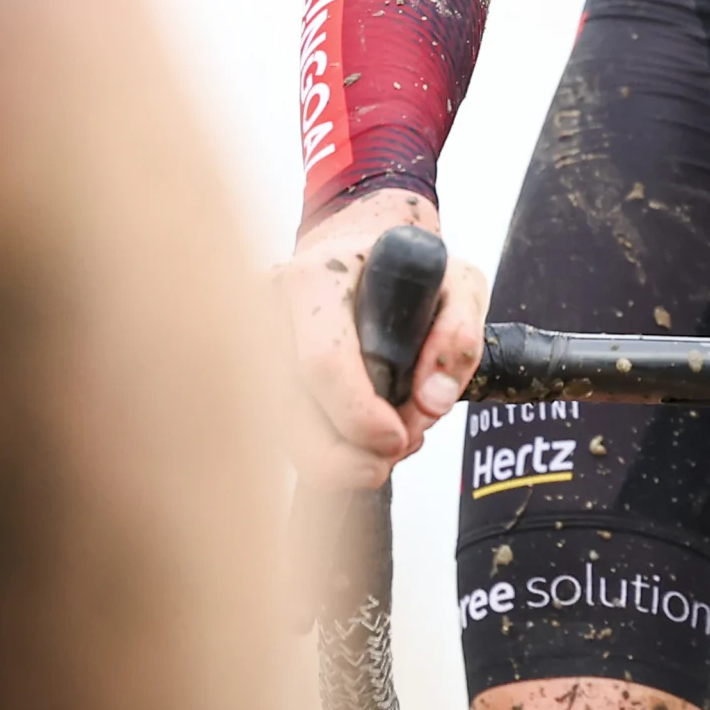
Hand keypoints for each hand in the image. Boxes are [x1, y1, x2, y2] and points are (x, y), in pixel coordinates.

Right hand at [272, 190, 490, 491]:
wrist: (356, 252)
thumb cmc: (407, 270)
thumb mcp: (458, 282)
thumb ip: (459, 335)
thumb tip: (432, 401)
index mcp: (316, 280)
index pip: (324, 363)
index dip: (359, 415)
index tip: (397, 438)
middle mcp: (269, 312)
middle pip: (291, 414)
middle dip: (345, 457)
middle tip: (390, 458)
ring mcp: (251, 345)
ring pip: (282, 432)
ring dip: (336, 457)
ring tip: (387, 439)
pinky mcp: (250, 374)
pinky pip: (282, 432)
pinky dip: (324, 449)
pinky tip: (359, 436)